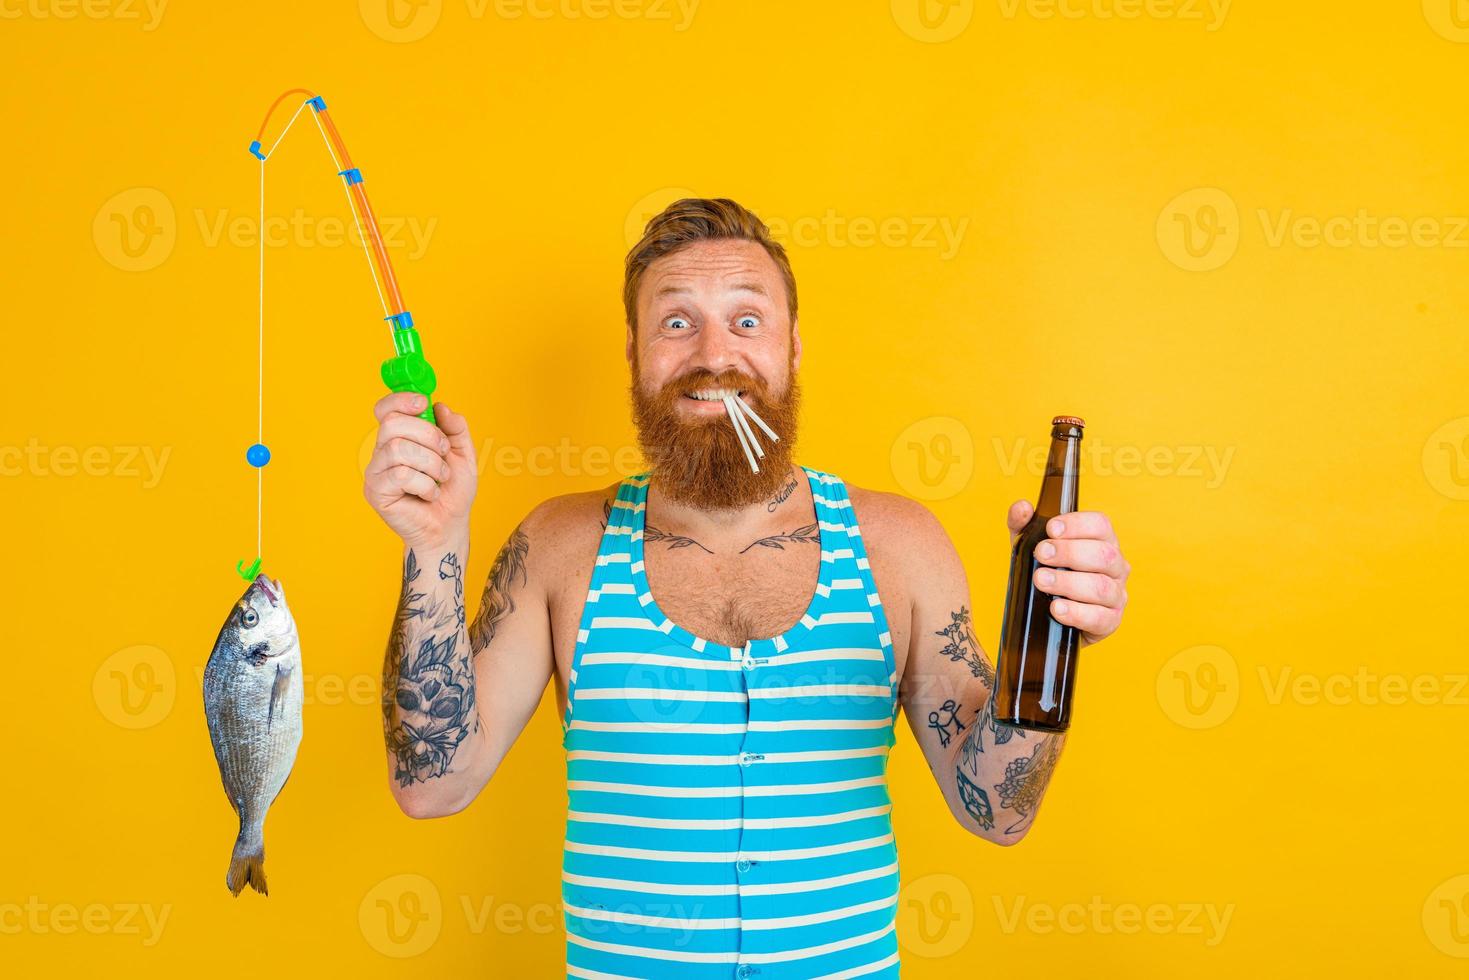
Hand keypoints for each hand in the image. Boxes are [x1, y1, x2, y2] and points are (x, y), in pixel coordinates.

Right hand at [364, 393, 477, 549]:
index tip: (423, 403)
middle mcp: (382, 451)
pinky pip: (400, 475)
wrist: (450, 526)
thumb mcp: (463, 453)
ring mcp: (376, 472)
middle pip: (392, 424)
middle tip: (443, 452)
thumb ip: (455, 427)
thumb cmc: (452, 491)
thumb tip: (440, 406)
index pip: (386, 409)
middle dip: (427, 435)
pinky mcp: (376, 492)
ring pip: (398, 449)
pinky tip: (429, 494)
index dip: (400, 400)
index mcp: (399, 437)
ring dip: (431, 464)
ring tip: (439, 479)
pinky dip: (424, 484)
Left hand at [1007, 502, 1128, 646]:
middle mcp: (1115, 566)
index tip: (1051, 528)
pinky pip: (1100, 618)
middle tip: (1041, 554)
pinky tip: (1056, 609)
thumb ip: (1024, 526)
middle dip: (1070, 553)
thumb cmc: (1049, 573)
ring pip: (1101, 587)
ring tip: (1041, 580)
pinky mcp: (1110, 621)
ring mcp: (1116, 595)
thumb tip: (1022, 508)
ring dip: (1068, 582)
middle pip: (1104, 554)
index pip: (1100, 525)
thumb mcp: (1031, 547)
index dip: (1077, 524)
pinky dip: (1076, 613)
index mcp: (1102, 541)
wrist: (1049, 615)